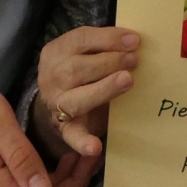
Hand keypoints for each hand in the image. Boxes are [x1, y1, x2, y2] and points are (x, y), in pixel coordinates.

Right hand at [35, 26, 138, 158]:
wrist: (57, 101)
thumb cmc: (80, 70)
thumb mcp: (84, 52)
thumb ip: (103, 46)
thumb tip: (135, 41)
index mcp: (56, 52)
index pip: (80, 39)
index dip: (108, 38)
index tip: (134, 40)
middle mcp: (51, 77)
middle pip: (77, 68)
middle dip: (109, 62)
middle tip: (134, 60)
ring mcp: (56, 104)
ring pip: (76, 99)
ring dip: (104, 89)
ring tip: (127, 81)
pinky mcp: (63, 128)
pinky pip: (71, 135)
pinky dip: (83, 142)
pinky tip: (96, 147)